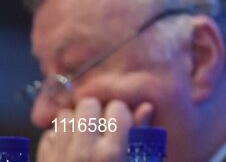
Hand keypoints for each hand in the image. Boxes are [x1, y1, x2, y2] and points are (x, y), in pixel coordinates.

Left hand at [37, 98, 154, 161]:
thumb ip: (139, 136)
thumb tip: (146, 106)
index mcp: (111, 152)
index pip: (117, 108)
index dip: (121, 112)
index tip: (122, 121)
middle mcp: (83, 151)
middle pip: (88, 104)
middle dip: (96, 111)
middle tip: (101, 125)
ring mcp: (59, 156)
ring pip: (65, 115)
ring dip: (75, 122)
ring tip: (84, 135)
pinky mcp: (43, 160)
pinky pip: (48, 134)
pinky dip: (58, 137)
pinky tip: (68, 148)